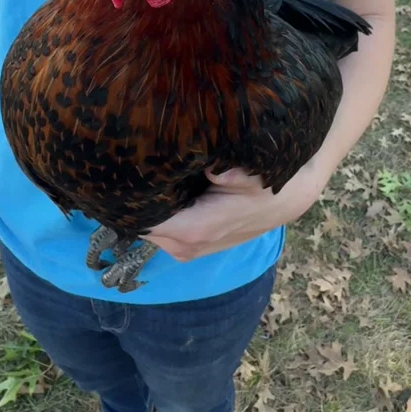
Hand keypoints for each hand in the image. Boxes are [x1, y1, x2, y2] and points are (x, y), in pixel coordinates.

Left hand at [146, 153, 332, 262]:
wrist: (289, 198)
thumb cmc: (268, 183)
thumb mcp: (254, 173)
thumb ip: (230, 173)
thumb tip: (211, 170)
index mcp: (193, 231)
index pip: (141, 219)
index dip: (128, 197)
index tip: (122, 170)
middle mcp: (184, 246)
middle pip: (138, 223)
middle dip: (132, 198)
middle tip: (129, 162)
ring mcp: (185, 249)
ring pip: (147, 226)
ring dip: (144, 204)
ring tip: (143, 170)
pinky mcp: (188, 245)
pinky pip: (159, 228)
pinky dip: (156, 209)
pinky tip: (160, 184)